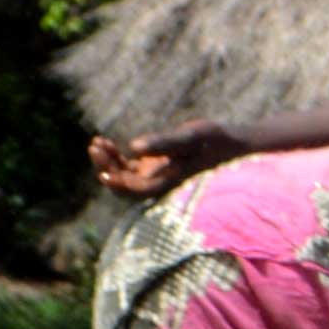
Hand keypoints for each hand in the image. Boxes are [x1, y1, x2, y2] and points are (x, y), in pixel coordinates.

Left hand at [88, 123, 246, 197]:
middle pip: (123, 186)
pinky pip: (128, 168)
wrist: (232, 144)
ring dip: (108, 162)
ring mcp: (155, 176)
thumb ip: (163, 143)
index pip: (133, 190)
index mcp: (167, 183)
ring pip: (123, 177)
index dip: (114, 180)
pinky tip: (105, 142)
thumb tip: (134, 147)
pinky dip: (116, 157)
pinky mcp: (155, 166)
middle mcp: (158, 184)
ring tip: (97, 142)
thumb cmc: (214, 140)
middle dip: (106, 168)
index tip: (102, 164)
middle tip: (95, 146)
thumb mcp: (189, 138)